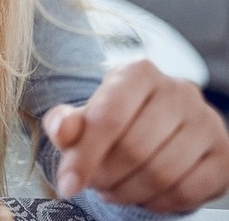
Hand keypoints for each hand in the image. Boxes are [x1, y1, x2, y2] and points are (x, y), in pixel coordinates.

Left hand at [43, 59, 228, 212]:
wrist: (159, 126)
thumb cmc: (115, 119)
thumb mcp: (84, 115)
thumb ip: (66, 123)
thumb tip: (62, 131)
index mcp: (138, 72)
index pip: (108, 117)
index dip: (84, 156)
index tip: (67, 184)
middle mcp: (178, 91)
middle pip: (135, 148)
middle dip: (106, 175)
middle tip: (94, 183)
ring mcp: (206, 122)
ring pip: (162, 173)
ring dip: (129, 192)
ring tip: (113, 190)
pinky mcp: (223, 154)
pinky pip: (188, 191)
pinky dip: (158, 202)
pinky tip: (142, 195)